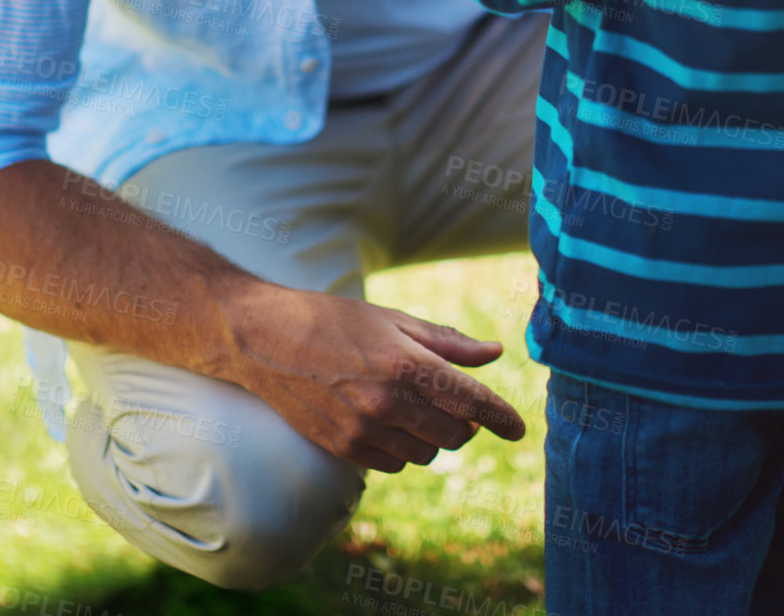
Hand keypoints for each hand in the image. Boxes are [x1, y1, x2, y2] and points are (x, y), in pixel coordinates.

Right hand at [213, 280, 524, 471]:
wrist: (266, 340)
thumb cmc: (334, 320)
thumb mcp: (394, 320)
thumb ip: (447, 343)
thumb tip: (493, 353)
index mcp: (406, 363)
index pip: (470, 400)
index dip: (500, 416)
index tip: (517, 428)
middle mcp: (388, 402)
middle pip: (454, 434)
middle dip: (464, 424)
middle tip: (458, 406)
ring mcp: (364, 430)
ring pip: (425, 454)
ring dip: (431, 437)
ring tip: (413, 407)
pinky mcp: (343, 450)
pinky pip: (393, 465)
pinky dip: (400, 449)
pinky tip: (385, 422)